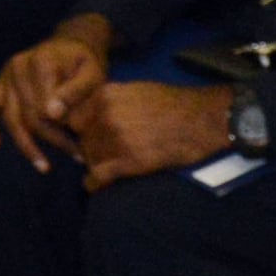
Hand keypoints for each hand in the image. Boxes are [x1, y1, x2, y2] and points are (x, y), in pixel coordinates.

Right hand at [0, 17, 113, 171]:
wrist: (70, 46)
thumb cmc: (83, 64)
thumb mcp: (91, 73)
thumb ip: (74, 91)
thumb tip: (52, 113)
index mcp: (41, 62)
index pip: (45, 108)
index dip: (62, 131)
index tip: (81, 146)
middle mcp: (18, 67)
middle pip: (30, 116)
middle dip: (52, 139)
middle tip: (76, 156)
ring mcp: (6, 76)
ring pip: (12, 118)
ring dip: (26, 145)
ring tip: (45, 167)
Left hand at [74, 80, 236, 190]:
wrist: (202, 120)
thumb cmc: (173, 104)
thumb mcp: (134, 90)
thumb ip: (109, 101)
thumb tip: (91, 115)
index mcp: (105, 95)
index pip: (73, 116)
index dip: (80, 129)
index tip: (85, 135)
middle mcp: (106, 115)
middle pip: (82, 138)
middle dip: (89, 147)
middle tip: (101, 154)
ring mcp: (117, 139)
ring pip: (89, 157)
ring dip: (95, 164)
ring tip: (105, 168)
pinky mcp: (130, 162)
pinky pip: (98, 176)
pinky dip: (94, 183)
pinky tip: (95, 185)